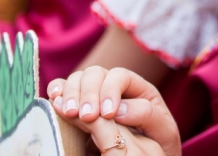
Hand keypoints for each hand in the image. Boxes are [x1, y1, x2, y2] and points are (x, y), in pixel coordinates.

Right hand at [47, 67, 180, 155]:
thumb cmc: (159, 143)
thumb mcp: (163, 130)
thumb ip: (147, 115)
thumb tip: (119, 109)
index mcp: (139, 88)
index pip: (120, 76)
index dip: (110, 90)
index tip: (107, 114)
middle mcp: (115, 86)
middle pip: (96, 74)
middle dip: (89, 93)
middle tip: (86, 116)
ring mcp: (95, 94)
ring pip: (78, 79)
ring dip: (71, 94)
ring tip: (69, 113)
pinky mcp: (78, 105)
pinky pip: (64, 88)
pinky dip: (57, 89)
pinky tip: (55, 98)